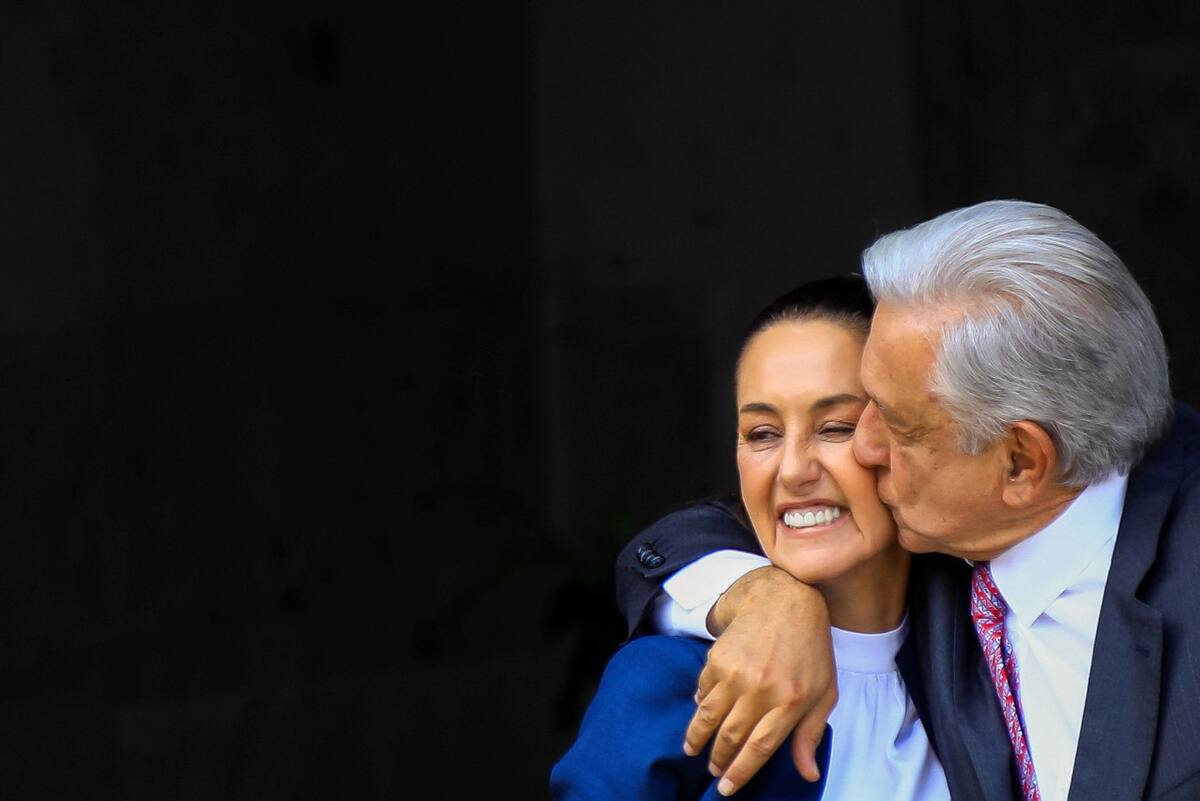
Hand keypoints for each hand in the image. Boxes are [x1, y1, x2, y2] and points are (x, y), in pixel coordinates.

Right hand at [683, 566, 834, 795]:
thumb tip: (809, 774)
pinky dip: (700, 706)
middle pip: (731, 736)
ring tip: (693, 750)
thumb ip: (811, 734)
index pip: (760, 747)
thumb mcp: (824, 691)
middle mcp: (761, 689)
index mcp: (791, 701)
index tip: (728, 788)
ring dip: (699, 738)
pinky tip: (701, 713)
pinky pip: (703, 691)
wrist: (784, 599)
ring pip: (710, 717)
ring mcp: (737, 673)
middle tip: (713, 771)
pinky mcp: (718, 658)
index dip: (742, 772)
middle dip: (718, 760)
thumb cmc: (810, 648)